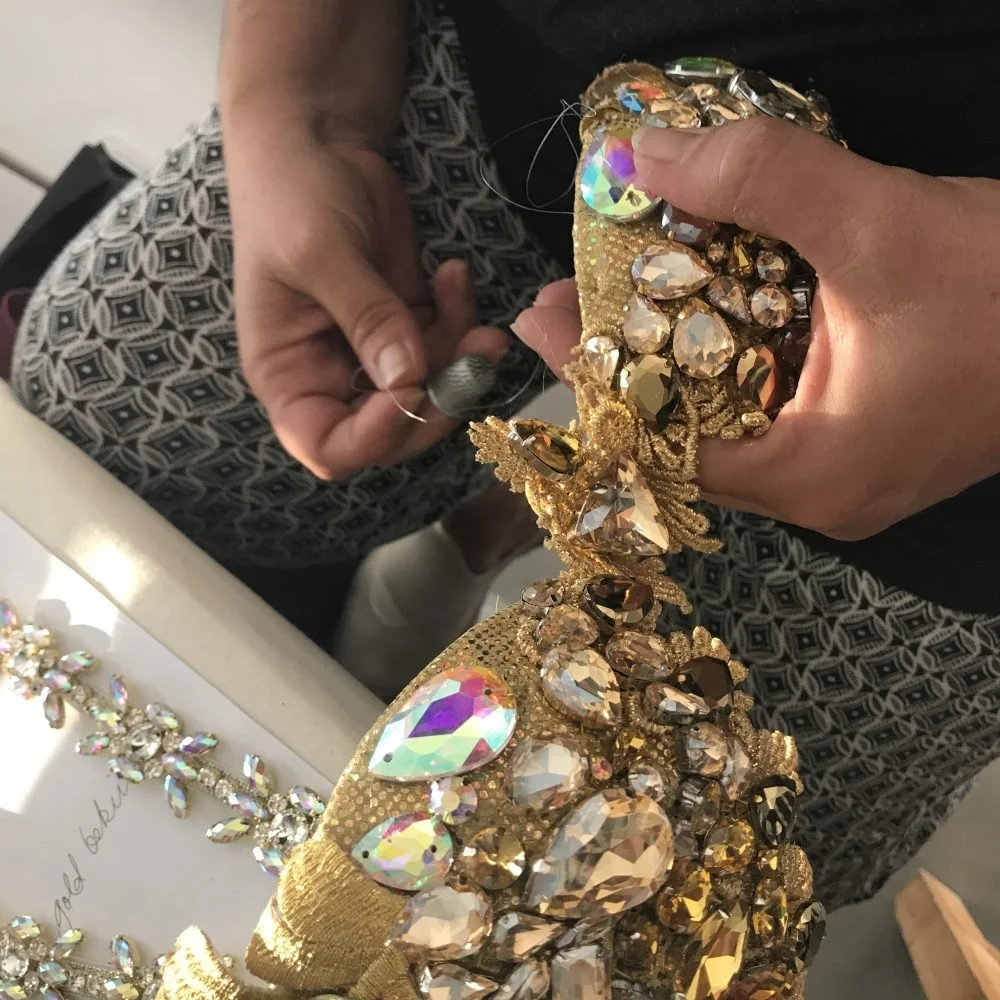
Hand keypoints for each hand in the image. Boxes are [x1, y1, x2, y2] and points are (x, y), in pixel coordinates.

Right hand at [225, 121, 506, 479]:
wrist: (317, 140)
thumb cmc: (291, 194)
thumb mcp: (322, 253)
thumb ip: (368, 319)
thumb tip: (409, 380)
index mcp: (289, 376)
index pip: (329, 446)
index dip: (376, 436)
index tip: (413, 391)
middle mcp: (330, 377)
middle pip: (392, 431)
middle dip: (438, 399)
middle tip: (475, 359)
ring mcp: (373, 353)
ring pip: (431, 390)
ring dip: (461, 358)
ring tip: (474, 311)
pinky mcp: (407, 325)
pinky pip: (446, 347)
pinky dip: (460, 321)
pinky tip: (454, 276)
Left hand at [512, 119, 999, 539]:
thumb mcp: (882, 222)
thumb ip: (763, 181)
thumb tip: (646, 154)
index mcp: (811, 474)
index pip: (660, 445)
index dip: (595, 381)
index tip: (547, 322)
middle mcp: (820, 493)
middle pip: (684, 437)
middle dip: (621, 364)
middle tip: (567, 300)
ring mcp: (846, 473)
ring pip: (728, 423)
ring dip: (671, 358)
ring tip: (616, 296)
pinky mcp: (868, 442)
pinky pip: (771, 409)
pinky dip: (730, 360)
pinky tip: (704, 308)